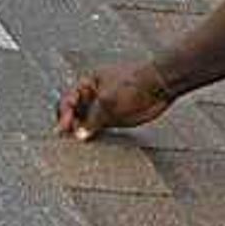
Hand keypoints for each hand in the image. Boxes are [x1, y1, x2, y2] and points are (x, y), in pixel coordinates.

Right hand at [53, 62, 172, 139]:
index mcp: (89, 84)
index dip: (65, 113)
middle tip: (67, 135)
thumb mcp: (109, 100)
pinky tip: (90, 141)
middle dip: (70, 123)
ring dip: (80, 131)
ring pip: (86, 121)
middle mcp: (94, 96)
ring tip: (77, 141)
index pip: (69, 99)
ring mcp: (104, 108)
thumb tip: (79, 134)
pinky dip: (93, 135)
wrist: (160, 85)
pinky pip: (98, 128)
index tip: (64, 127)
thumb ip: (93, 118)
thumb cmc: (134, 84)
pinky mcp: (114, 119)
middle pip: (75, 111)